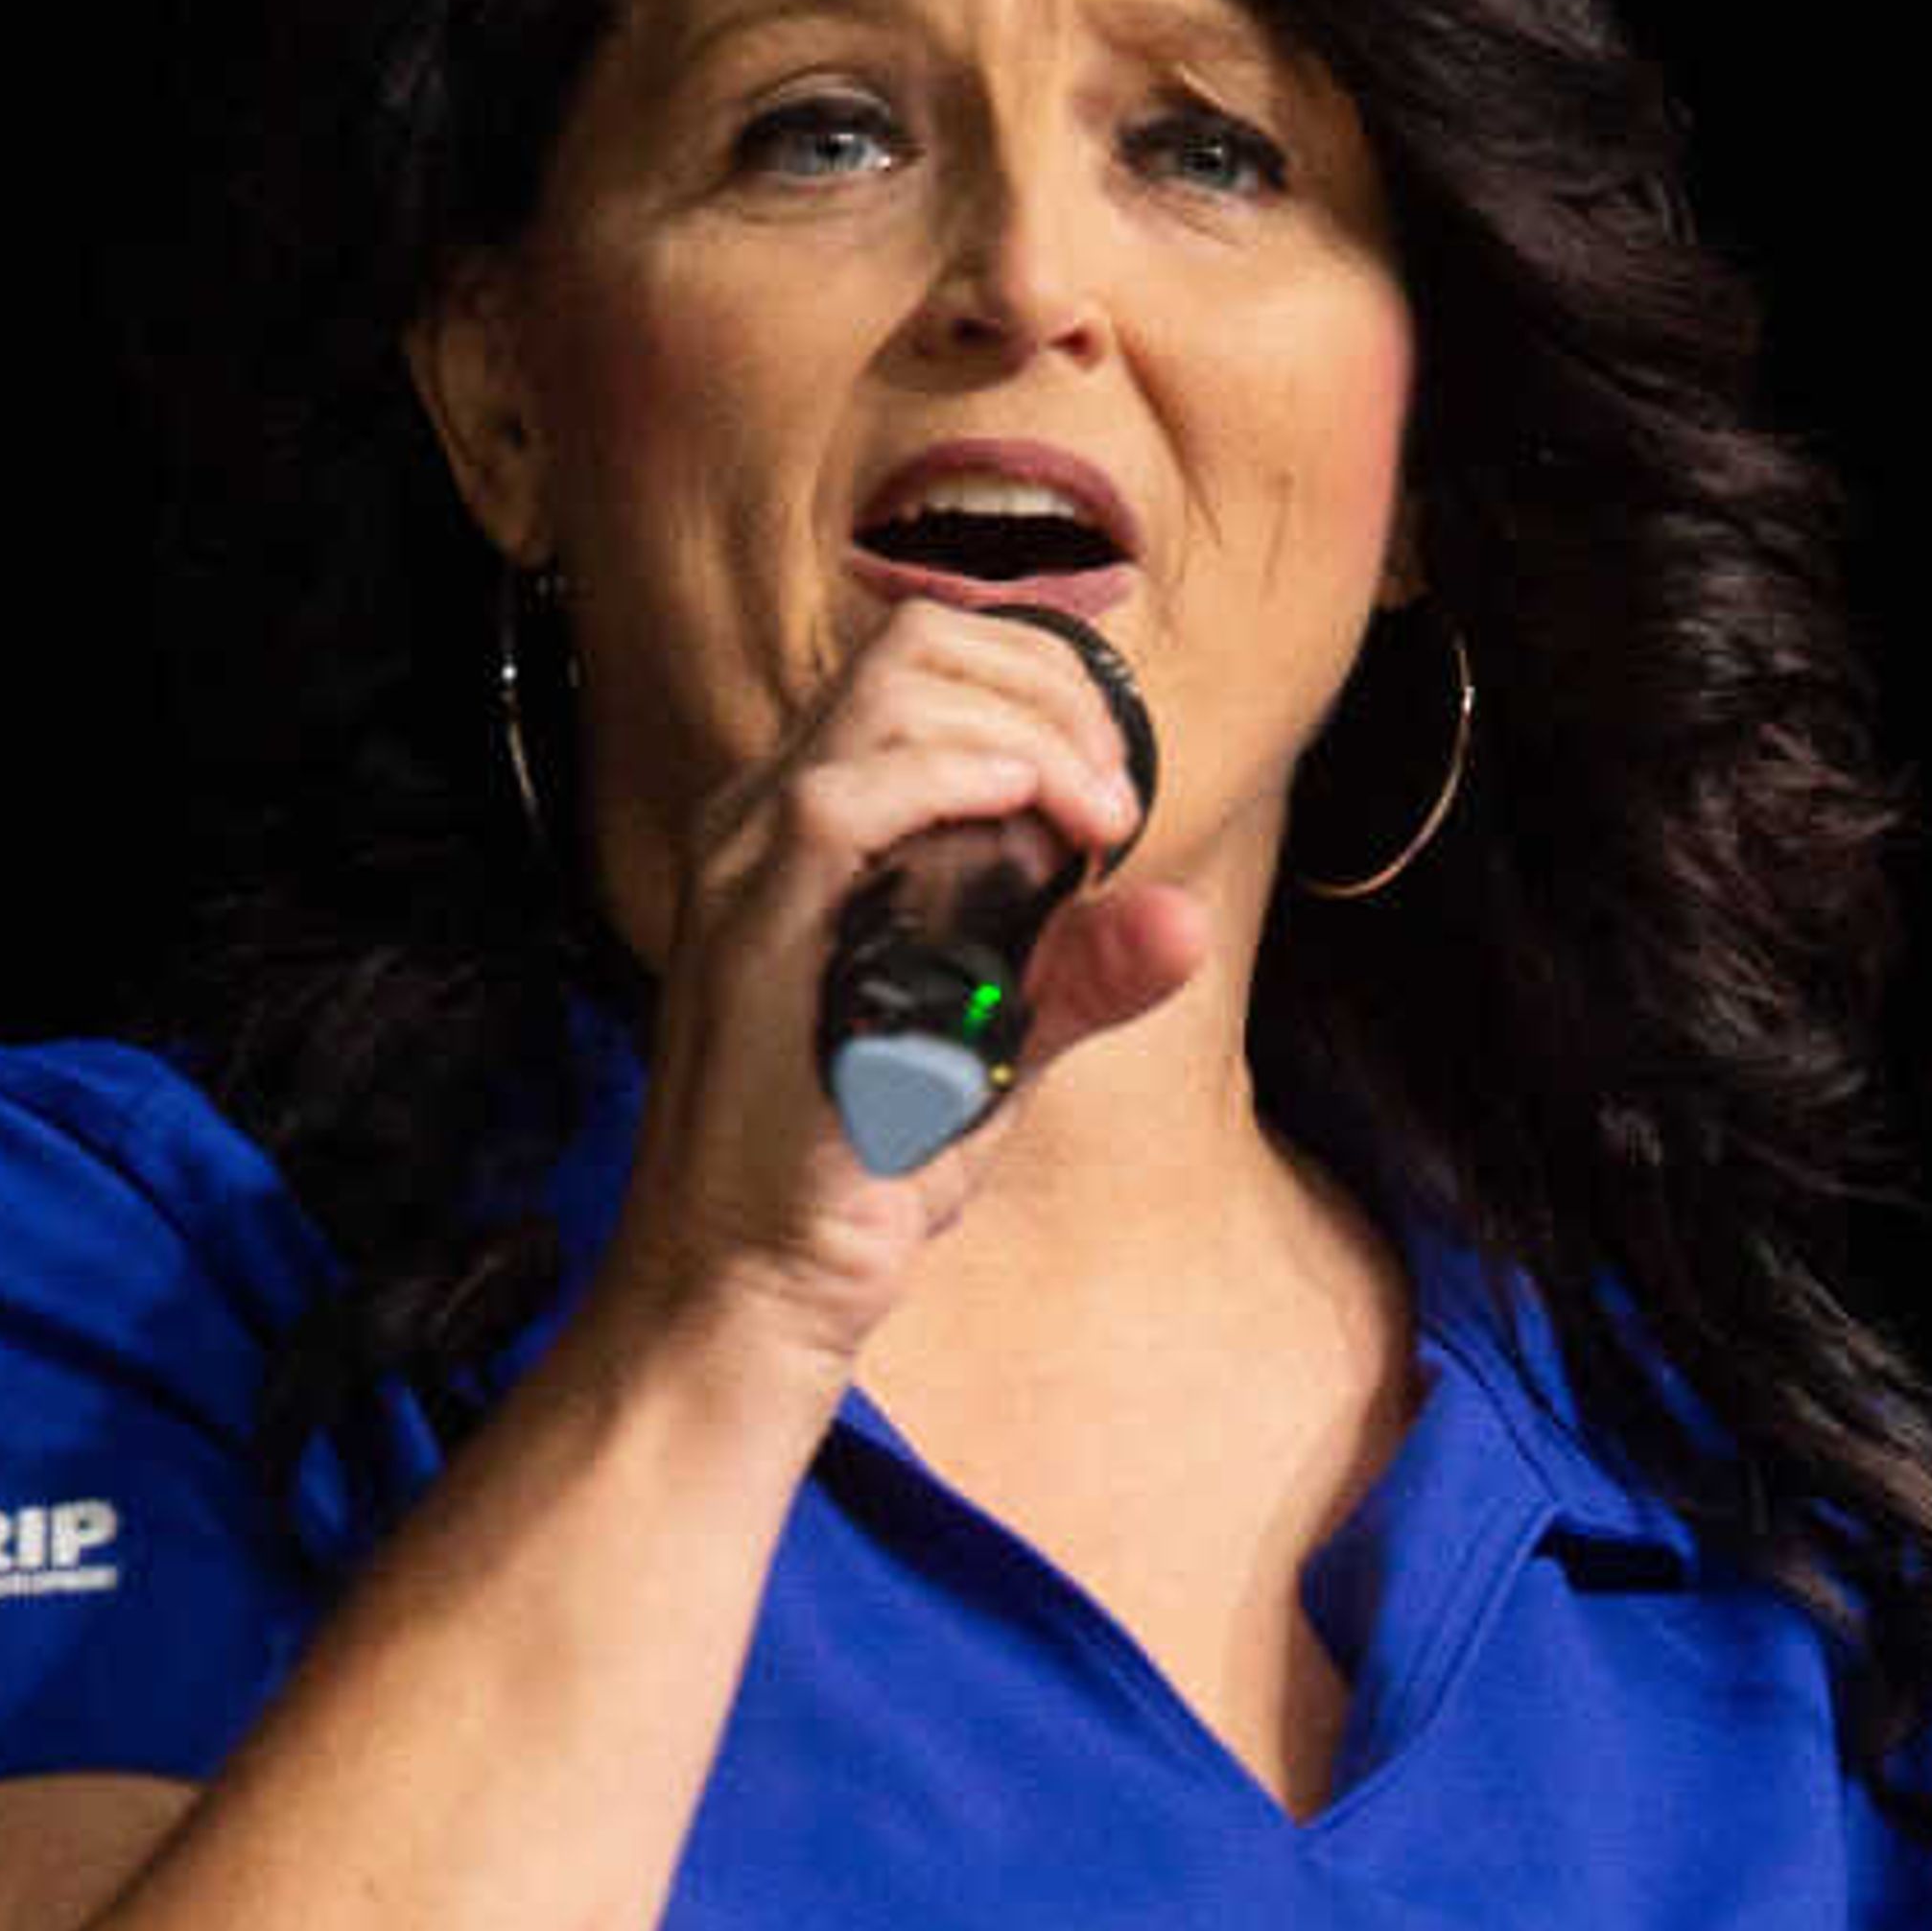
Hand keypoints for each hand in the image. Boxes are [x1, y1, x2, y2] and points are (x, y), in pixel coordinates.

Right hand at [593, 596, 1210, 1392]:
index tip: (1116, 788)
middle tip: (1117, 802)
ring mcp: (748, 865)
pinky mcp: (753, 927)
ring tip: (1095, 820)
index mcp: (807, 826)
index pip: (924, 667)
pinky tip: (1036, 815)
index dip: (1042, 686)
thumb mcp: (996, 1049)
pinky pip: (843, 796)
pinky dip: (959, 777)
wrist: (751, 1283)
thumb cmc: (858, 1167)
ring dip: (1029, 727)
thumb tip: (1183, 919)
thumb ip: (1076, 973)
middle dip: (1051, 690)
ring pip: (888, 690)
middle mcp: (763, 820)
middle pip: (913, 647)